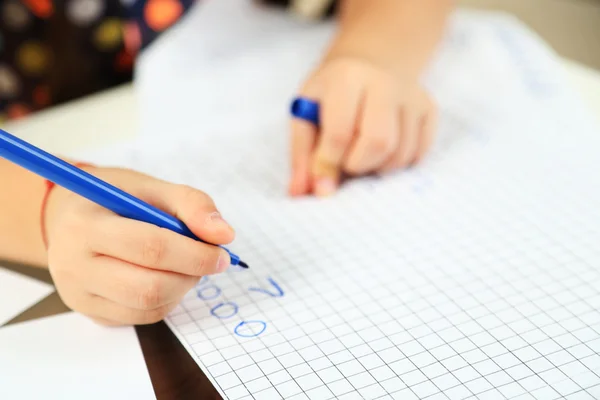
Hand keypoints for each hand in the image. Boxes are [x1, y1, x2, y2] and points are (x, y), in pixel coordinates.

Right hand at [44, 166, 234, 325]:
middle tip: (210, 261)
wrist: (72, 217)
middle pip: (148, 286)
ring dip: (182, 287)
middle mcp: (73, 265)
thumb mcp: (153, 188)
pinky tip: (167, 277)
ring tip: (186, 264)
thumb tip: (224, 235)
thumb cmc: (117, 199)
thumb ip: (192, 205)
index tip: (221, 253)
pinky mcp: (91, 313)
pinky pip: (142, 317)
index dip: (194, 254)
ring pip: (148, 306)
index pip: (150, 248)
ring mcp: (79, 295)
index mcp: (85, 225)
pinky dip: (168, 299)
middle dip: (191, 275)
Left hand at [289, 57, 437, 196]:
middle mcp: (385, 82)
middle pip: (379, 143)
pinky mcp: (429, 109)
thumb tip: (301, 192)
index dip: (328, 165)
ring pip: (400, 155)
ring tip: (362, 155)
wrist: (367, 66)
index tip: (321, 184)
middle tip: (346, 164)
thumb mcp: (305, 116)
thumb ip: (301, 155)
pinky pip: (417, 155)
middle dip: (358, 166)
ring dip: (377, 169)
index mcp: (347, 78)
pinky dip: (396, 164)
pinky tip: (382, 151)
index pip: (339, 133)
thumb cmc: (330, 97)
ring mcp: (412, 95)